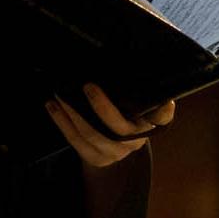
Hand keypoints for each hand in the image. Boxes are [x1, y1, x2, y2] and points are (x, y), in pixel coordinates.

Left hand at [46, 85, 172, 166]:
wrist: (113, 148)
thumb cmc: (123, 115)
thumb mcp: (133, 104)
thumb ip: (134, 90)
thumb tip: (125, 59)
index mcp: (149, 124)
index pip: (162, 118)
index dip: (164, 112)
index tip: (166, 101)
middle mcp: (135, 140)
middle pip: (119, 127)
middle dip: (102, 108)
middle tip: (87, 86)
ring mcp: (115, 152)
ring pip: (92, 135)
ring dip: (73, 114)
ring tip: (60, 95)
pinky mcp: (96, 158)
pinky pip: (76, 142)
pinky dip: (62, 123)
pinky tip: (52, 107)